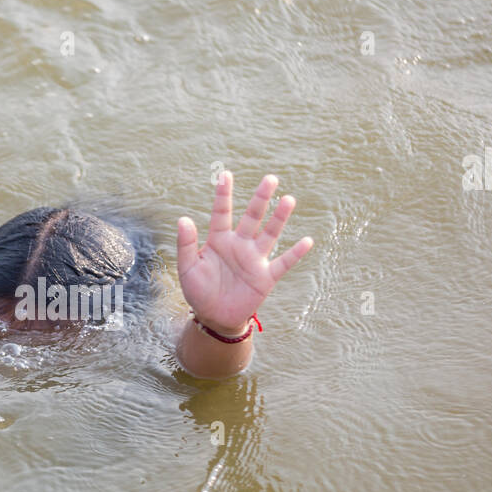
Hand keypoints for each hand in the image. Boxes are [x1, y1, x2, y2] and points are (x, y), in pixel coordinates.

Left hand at [177, 171, 312, 334]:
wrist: (214, 317)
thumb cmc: (198, 291)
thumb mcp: (187, 268)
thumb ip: (185, 244)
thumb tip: (183, 219)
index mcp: (218, 240)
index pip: (222, 213)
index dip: (224, 194)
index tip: (225, 174)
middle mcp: (239, 245)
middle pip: (252, 217)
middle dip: (261, 198)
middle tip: (270, 178)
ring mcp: (254, 259)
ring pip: (270, 234)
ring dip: (279, 218)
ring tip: (288, 199)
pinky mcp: (266, 277)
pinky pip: (283, 262)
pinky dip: (295, 253)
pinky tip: (307, 241)